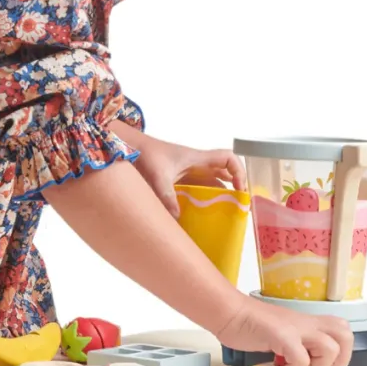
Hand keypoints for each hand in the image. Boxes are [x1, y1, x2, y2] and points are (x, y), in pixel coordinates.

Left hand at [109, 123, 246, 217]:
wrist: (127, 147)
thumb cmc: (144, 154)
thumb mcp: (157, 176)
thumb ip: (167, 196)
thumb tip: (176, 218)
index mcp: (196, 158)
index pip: (227, 158)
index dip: (239, 171)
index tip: (239, 189)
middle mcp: (195, 164)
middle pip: (223, 174)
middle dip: (233, 189)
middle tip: (237, 209)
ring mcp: (187, 172)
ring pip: (210, 184)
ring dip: (218, 197)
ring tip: (223, 216)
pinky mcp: (177, 180)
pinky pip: (196, 190)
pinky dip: (201, 201)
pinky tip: (199, 217)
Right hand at [215, 296, 353, 365]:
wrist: (227, 311)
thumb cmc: (247, 322)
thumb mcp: (279, 331)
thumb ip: (294, 344)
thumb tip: (299, 365)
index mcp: (305, 322)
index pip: (340, 330)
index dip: (339, 351)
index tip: (318, 362)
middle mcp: (304, 323)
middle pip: (345, 334)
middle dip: (339, 358)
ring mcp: (294, 328)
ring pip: (330, 348)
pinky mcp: (281, 336)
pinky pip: (301, 360)